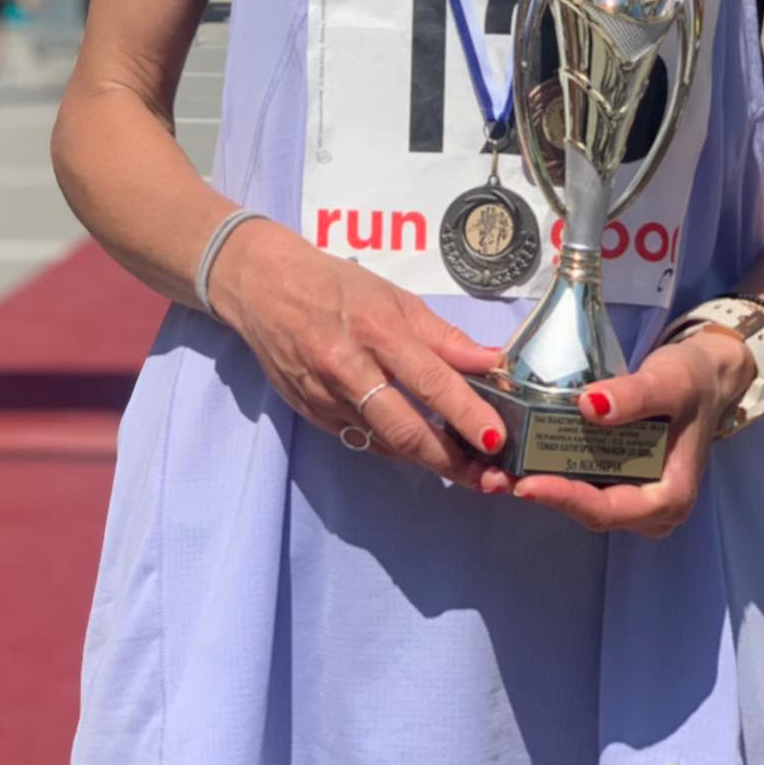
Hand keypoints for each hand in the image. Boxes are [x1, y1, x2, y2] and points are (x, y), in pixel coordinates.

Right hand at [209, 217, 509, 489]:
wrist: (264, 288)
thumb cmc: (337, 286)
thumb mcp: (396, 299)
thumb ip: (444, 336)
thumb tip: (491, 362)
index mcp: (377, 330)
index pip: (431, 381)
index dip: (468, 414)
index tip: (499, 438)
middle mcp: (348, 369)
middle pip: (405, 429)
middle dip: (451, 460)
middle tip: (489, 477)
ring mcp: (325, 397)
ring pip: (385, 443)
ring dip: (428, 460)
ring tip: (467, 470)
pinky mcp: (312, 415)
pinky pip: (362, 439)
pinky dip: (396, 448)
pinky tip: (421, 450)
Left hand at [504, 327, 755, 537]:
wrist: (703, 376)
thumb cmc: (692, 381)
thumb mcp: (671, 381)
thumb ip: (635, 395)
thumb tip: (589, 407)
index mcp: (669, 497)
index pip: (610, 509)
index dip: (566, 498)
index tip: (526, 484)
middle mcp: (649, 509)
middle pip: (589, 511)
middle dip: (544, 494)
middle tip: (496, 478)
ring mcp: (632, 496)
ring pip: (581, 500)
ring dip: (540, 485)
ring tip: (496, 470)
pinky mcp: (617, 479)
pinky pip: (580, 482)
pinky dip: (550, 470)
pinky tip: (517, 456)